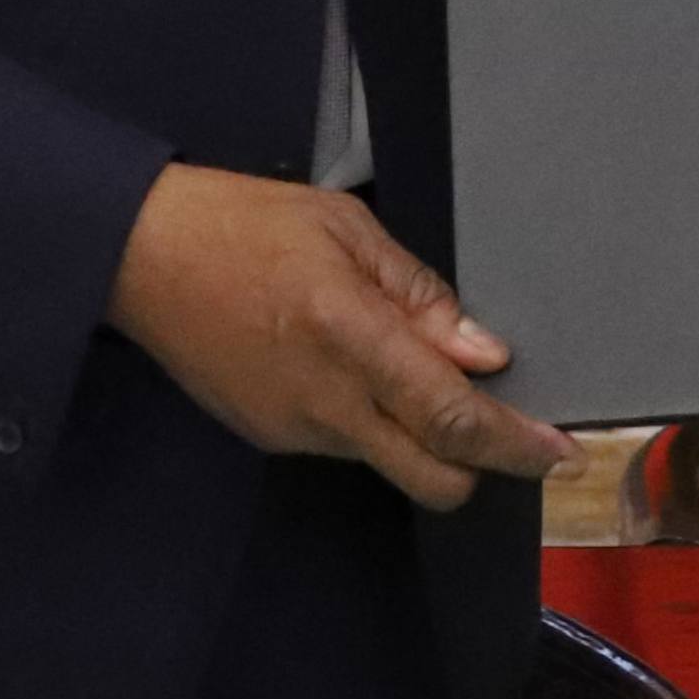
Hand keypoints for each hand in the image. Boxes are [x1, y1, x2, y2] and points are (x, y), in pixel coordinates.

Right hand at [107, 162, 575, 508]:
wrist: (139, 256)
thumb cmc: (244, 222)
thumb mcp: (345, 228)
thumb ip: (418, 294)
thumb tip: (481, 353)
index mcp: (349, 336)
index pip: (451, 417)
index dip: (514, 445)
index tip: (559, 454)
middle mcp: (325, 400)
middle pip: (433, 476)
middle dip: (482, 465)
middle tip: (508, 428)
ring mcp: (293, 429)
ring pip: (389, 461)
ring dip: (422, 435)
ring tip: (411, 365)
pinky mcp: (268, 436)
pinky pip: (345, 444)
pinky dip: (372, 421)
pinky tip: (353, 367)